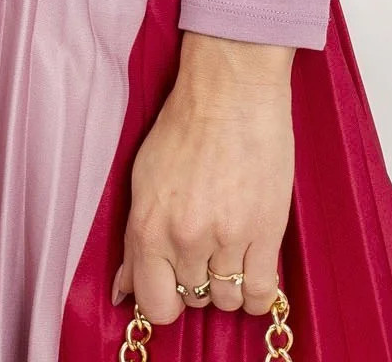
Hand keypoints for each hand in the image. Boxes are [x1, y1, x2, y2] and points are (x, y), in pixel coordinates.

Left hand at [112, 29, 294, 327]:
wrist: (231, 87)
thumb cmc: (186, 122)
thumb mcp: (143, 177)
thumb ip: (135, 238)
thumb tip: (126, 287)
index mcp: (148, 226)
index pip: (154, 304)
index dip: (165, 299)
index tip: (173, 284)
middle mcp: (184, 238)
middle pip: (193, 299)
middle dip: (196, 280)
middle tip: (204, 249)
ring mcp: (227, 238)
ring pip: (227, 299)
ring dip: (227, 283)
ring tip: (230, 251)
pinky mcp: (266, 231)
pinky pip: (261, 293)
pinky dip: (256, 292)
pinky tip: (252, 269)